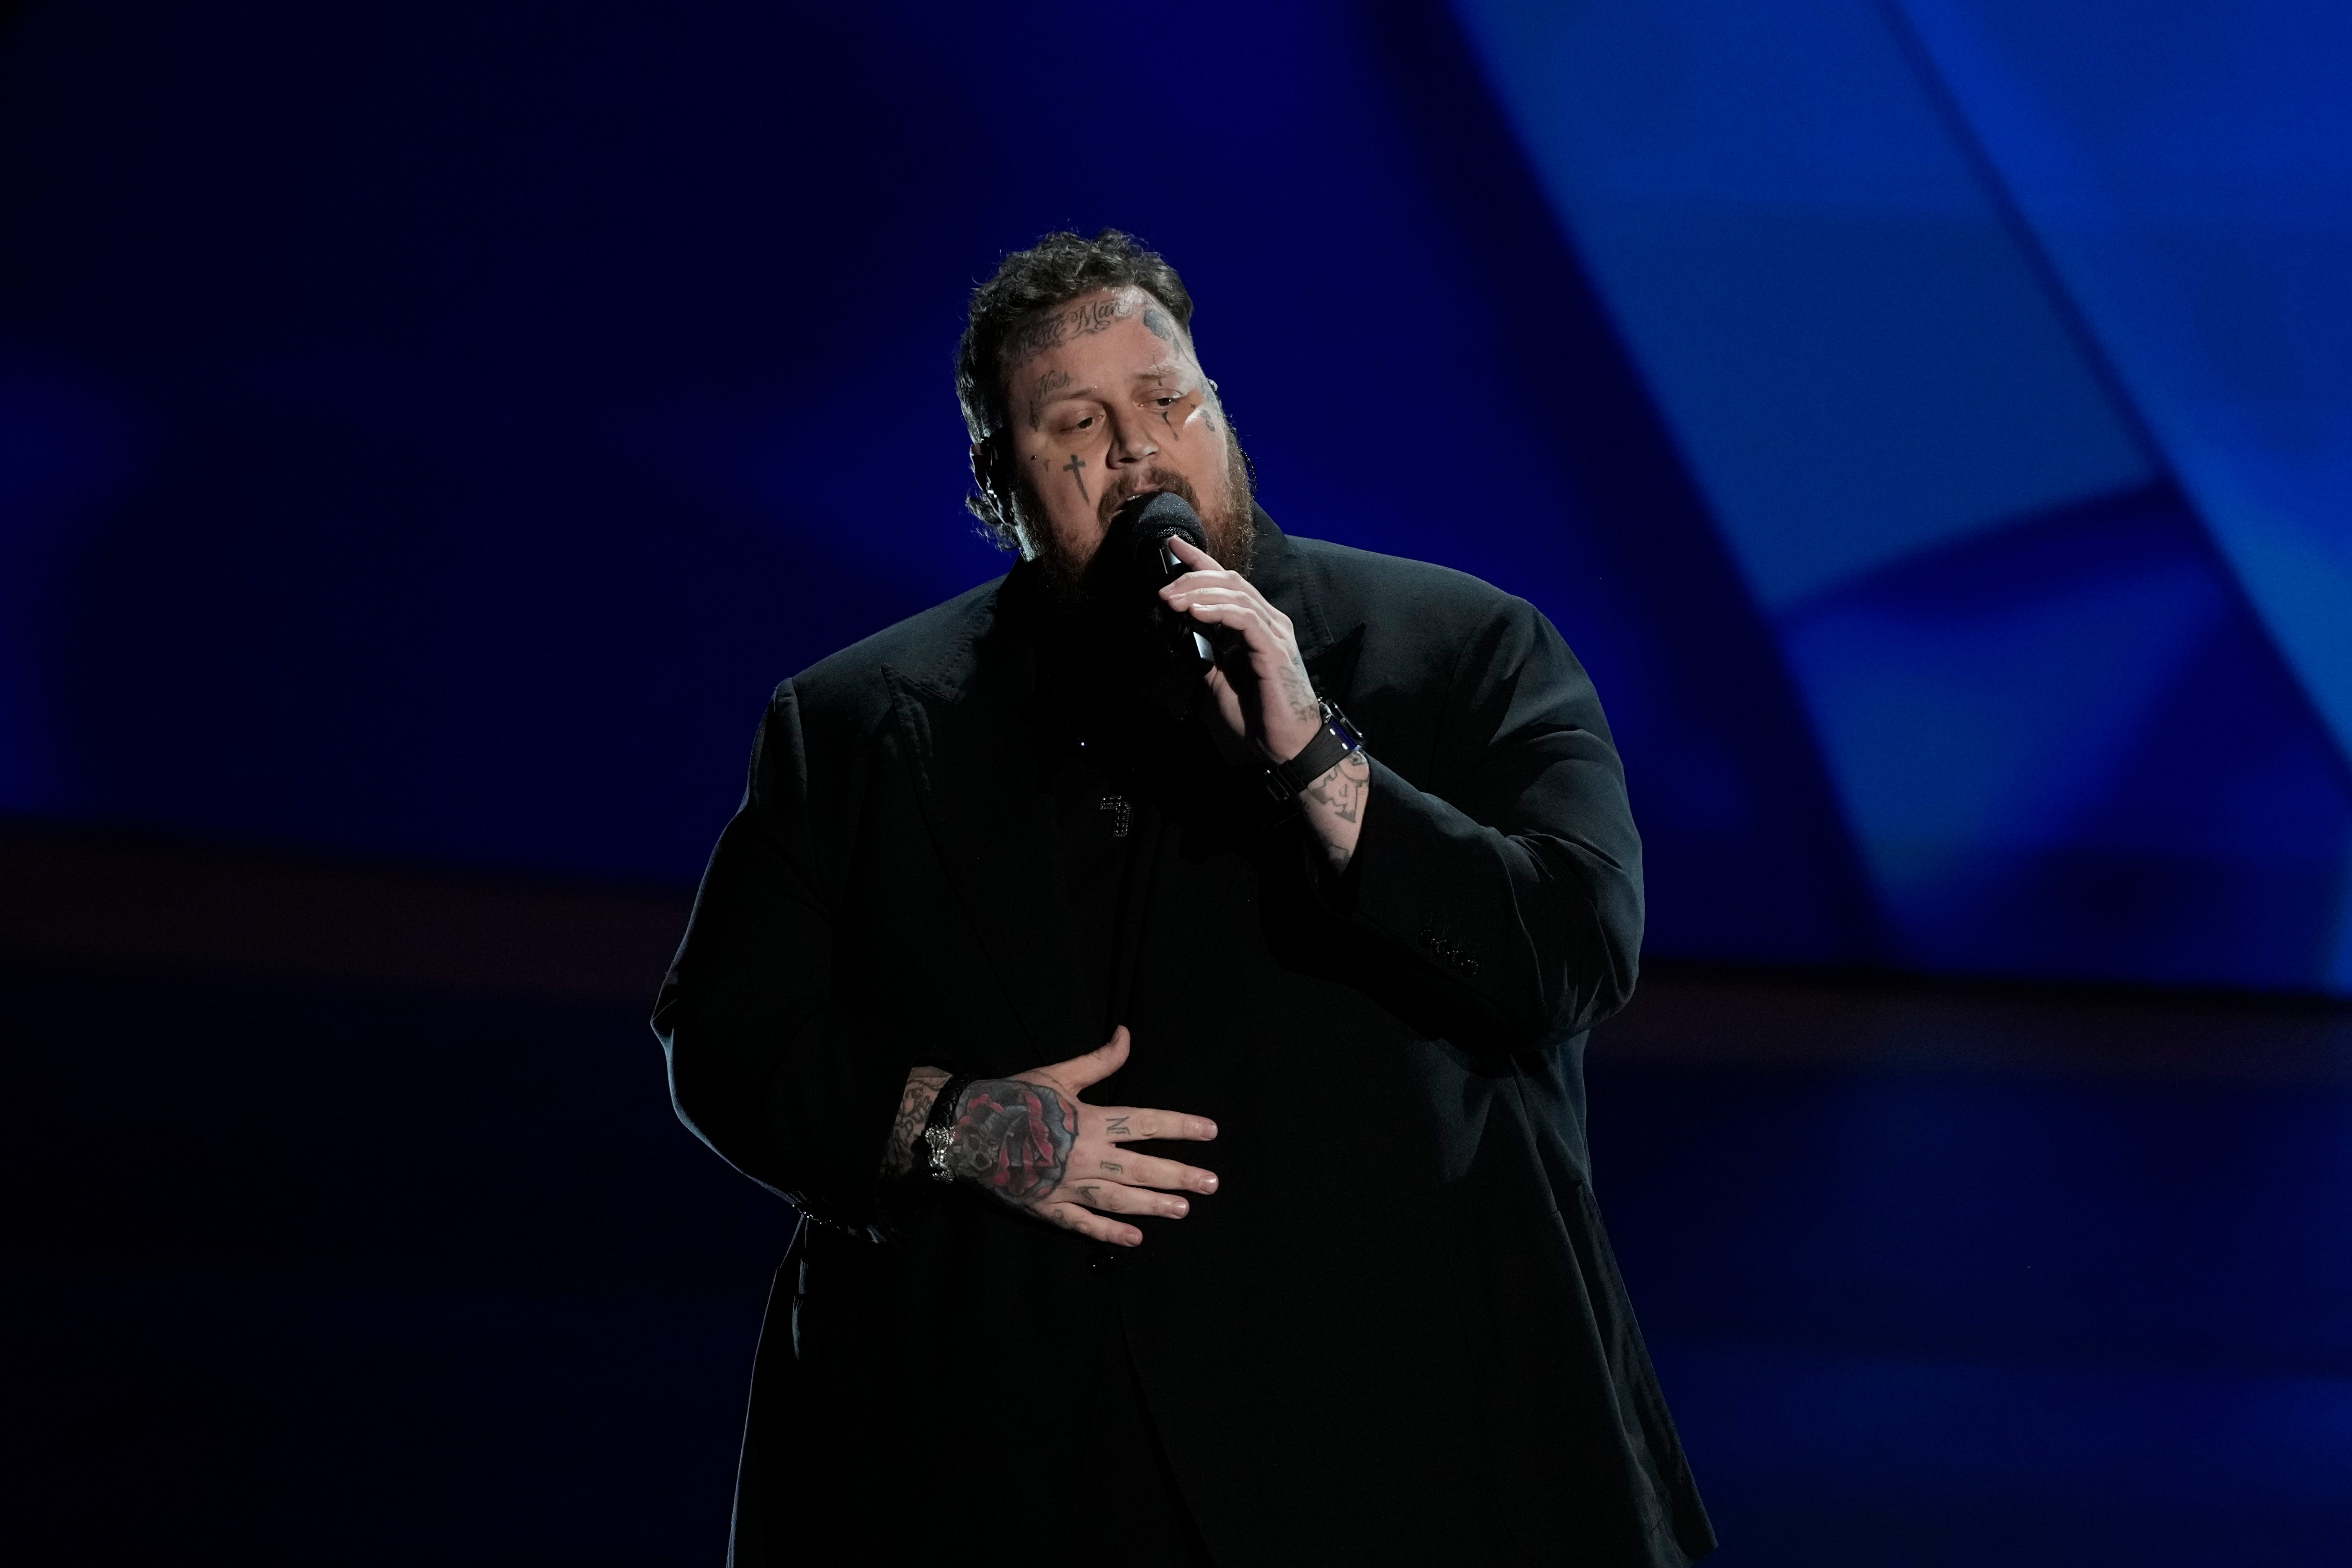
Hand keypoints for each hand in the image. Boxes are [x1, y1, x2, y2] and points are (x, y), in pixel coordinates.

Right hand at [943, 1027, 1218, 1246]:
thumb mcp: (1058, 1074)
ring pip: (1120, 1199)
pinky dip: (1109, 1233)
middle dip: (1180, 1175)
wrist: (967, 1130)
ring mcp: (1068, 1185)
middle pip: (1142, 1168)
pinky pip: (1084, 1224)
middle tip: (1211, 1183)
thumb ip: (1098, 1061)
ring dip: (1154, 1205)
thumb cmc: (1014, 1099)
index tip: (1210, 1132)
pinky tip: (1134, 1240)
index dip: (1180, 1126)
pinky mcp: (1049, 1207)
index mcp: (1090, 1121)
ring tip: (1183, 1209)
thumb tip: (1127, 1035)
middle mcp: (1085, 1156)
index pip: (1146, 1123)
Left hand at [1157, 535, 1322, 764]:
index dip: (1200, 560)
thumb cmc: (1256, 716)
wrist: (1284, 746)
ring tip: (1172, 601)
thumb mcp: (1218, 680)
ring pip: (1235, 594)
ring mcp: (1275, 632)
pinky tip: (1195, 613)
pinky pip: (1244, 618)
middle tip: (1164, 590)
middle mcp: (1269, 621)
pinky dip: (1217, 611)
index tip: (1172, 546)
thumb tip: (1182, 633)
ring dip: (1198, 594)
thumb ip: (1206, 652)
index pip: (1228, 582)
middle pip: (1229, 581)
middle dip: (1192, 578)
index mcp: (1257, 624)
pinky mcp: (1275, 648)